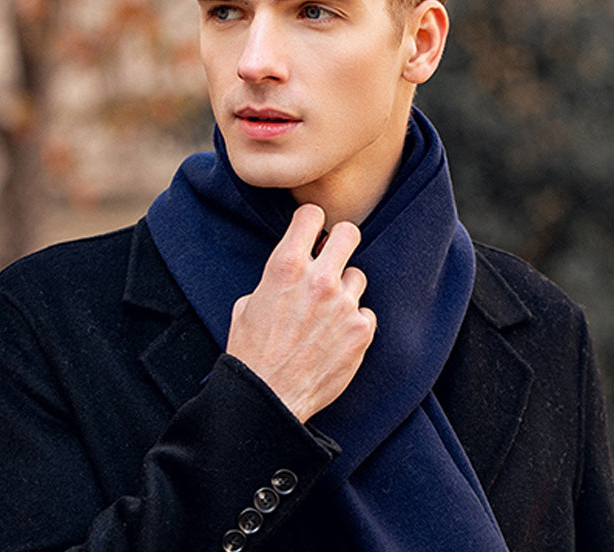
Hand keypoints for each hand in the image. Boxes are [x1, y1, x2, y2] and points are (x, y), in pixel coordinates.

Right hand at [226, 204, 376, 423]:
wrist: (268, 398)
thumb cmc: (252, 352)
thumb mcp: (248, 303)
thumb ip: (275, 278)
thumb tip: (291, 268)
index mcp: (286, 266)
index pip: (311, 214)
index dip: (310, 221)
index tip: (310, 232)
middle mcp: (319, 279)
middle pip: (350, 232)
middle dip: (340, 242)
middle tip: (331, 258)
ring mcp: (344, 304)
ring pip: (358, 276)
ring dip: (345, 289)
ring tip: (327, 311)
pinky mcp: (361, 331)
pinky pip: (365, 312)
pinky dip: (353, 321)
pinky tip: (335, 336)